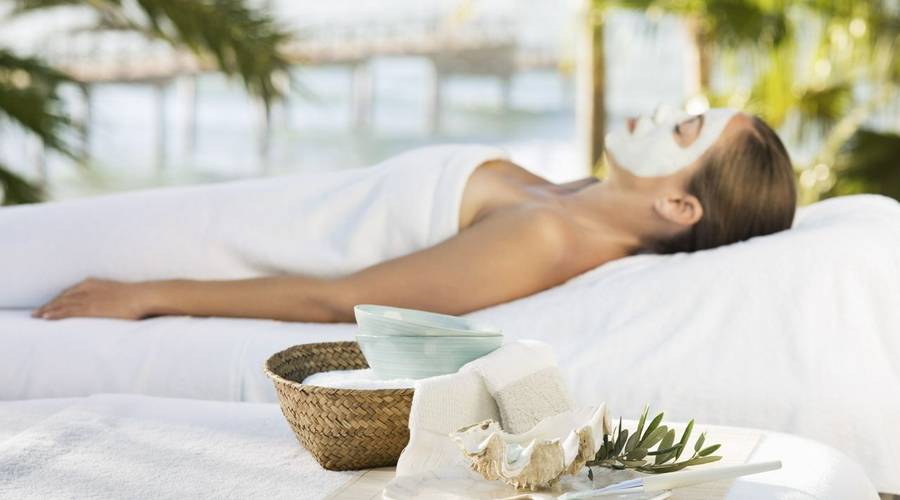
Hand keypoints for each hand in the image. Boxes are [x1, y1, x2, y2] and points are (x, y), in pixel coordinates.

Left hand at [32, 278, 154, 320]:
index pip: (70, 291)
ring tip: (36, 316)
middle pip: (62, 297)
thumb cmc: (136, 296)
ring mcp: (88, 298)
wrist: (143, 296)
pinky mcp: (91, 308)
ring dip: (47, 310)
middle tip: (36, 312)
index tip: (49, 305)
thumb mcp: (119, 293)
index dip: (58, 299)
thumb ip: (109, 297)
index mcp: (93, 283)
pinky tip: (47, 317)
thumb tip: (110, 305)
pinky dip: (55, 313)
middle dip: (49, 304)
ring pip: (62, 304)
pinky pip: (68, 311)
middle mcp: (87, 288)